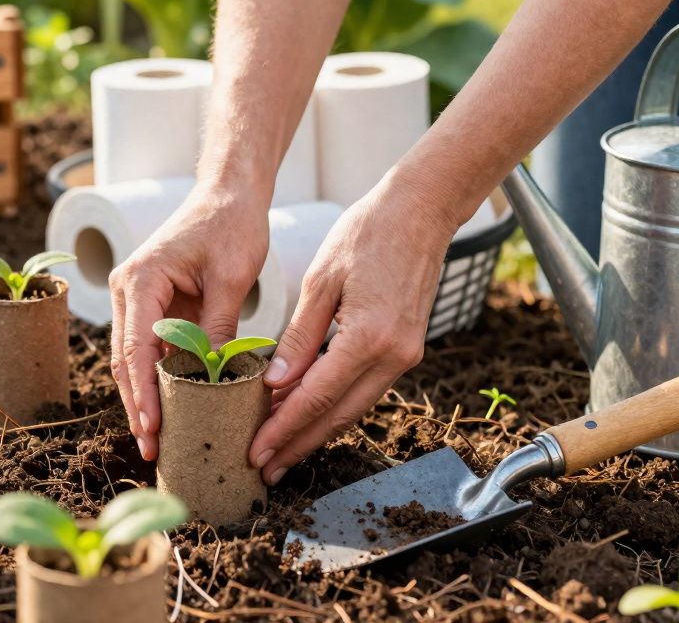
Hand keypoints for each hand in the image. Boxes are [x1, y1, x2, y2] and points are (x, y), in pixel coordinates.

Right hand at [109, 181, 269, 460]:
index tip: (152, 429)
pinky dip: (159, 378)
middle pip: (126, 360)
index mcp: (141, 280)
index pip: (136, 348)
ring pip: (134, 358)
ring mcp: (136, 297)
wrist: (228, 194)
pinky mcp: (152, 304)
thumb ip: (218, 329)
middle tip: (152, 450)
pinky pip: (151, 349)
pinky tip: (171, 409)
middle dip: (138, 406)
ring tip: (159, 441)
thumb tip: (216, 381)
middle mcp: (128, 289)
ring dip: (145, 397)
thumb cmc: (230, 226)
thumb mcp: (230, 279)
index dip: (143, 393)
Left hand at [248, 174, 459, 484]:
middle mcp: (393, 356)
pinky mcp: (408, 350)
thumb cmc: (366, 233)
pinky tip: (310, 414)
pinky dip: (336, 406)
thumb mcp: (320, 281)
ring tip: (281, 449)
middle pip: (338, 416)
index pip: (316, 398)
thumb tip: (275, 384)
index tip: (257, 452)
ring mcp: (406, 356)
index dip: (283, 429)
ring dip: (317, 431)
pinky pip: (366, 390)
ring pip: (354, 408)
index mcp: (368, 338)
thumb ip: (299, 337)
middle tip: (264, 467)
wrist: (421, 211)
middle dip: (298, 444)